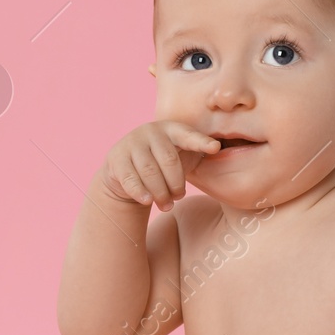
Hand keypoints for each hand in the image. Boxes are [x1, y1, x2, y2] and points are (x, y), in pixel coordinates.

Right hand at [100, 121, 219, 210]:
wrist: (126, 171)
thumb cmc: (162, 163)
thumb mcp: (182, 154)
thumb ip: (198, 151)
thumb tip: (218, 151)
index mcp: (171, 129)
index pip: (188, 135)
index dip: (201, 142)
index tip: (215, 148)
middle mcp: (150, 131)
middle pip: (169, 160)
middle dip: (176, 184)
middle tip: (179, 197)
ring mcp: (131, 143)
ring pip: (150, 172)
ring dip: (160, 193)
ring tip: (166, 205)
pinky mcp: (116, 159)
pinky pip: (130, 179)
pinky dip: (140, 192)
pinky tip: (147, 201)